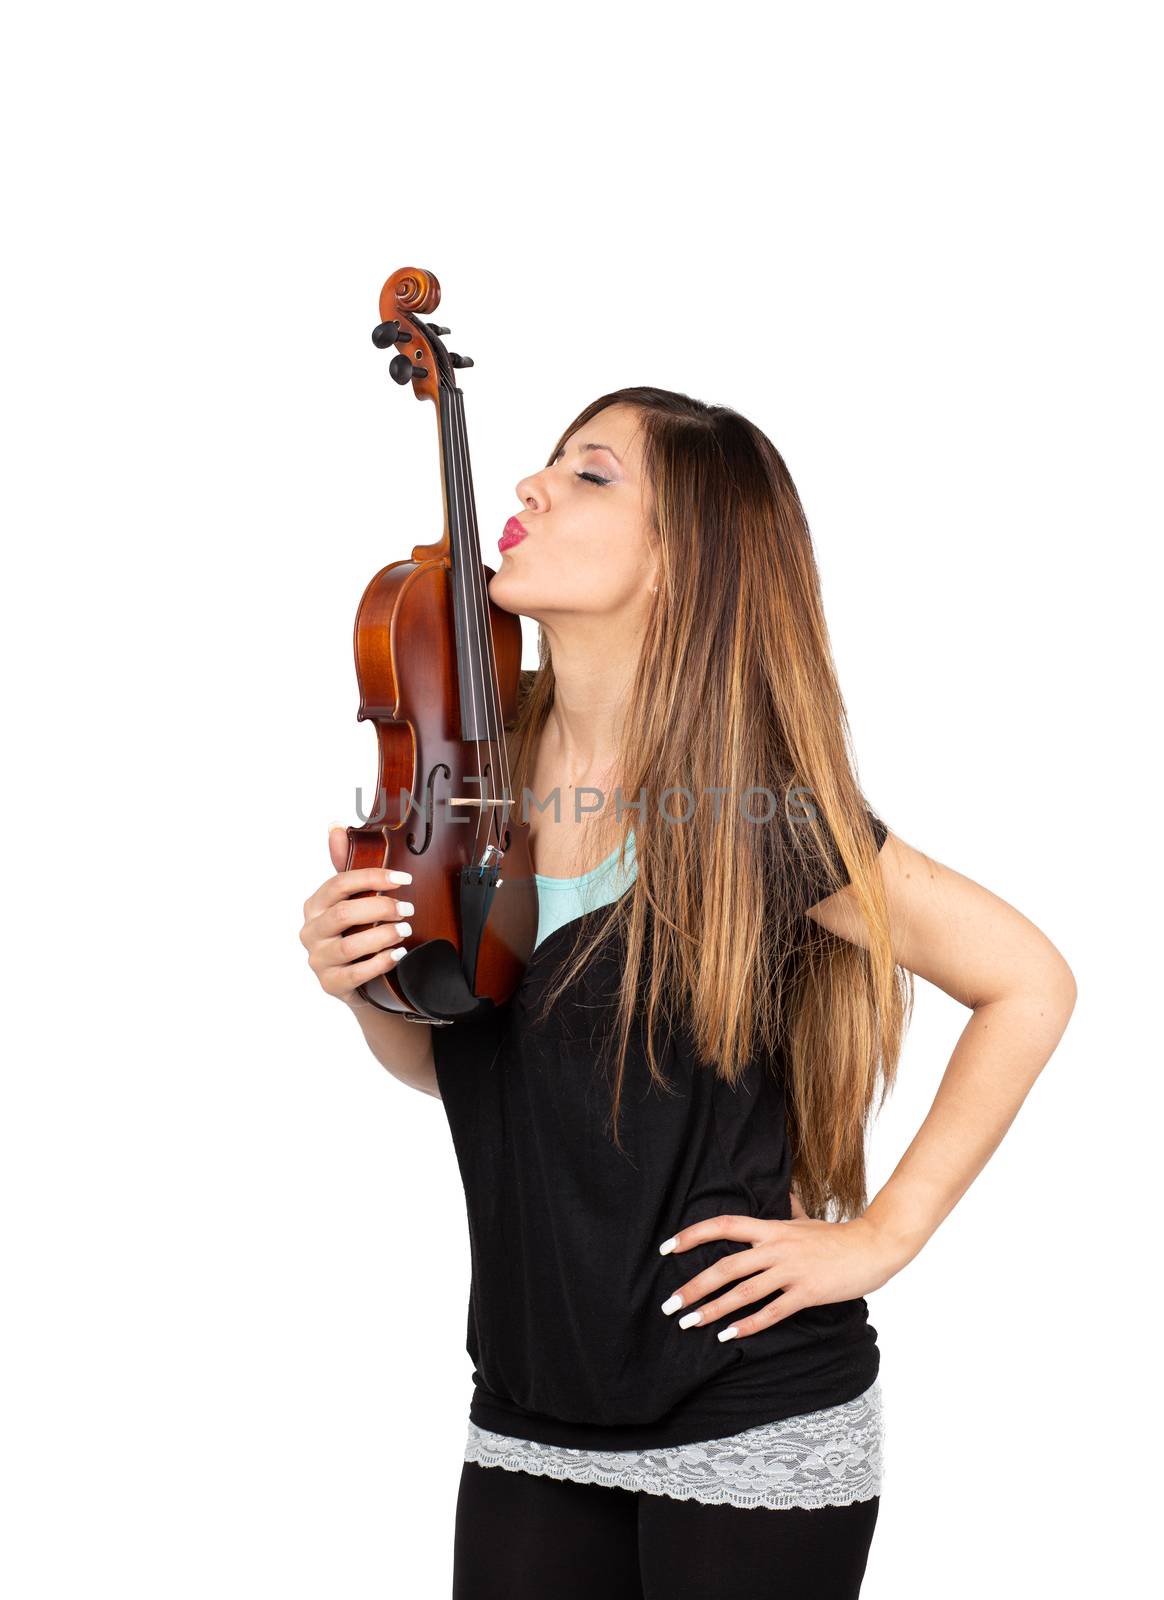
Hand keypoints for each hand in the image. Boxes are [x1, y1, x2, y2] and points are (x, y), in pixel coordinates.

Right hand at [300, 825, 414, 1006]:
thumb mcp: (352, 899)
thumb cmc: (355, 932)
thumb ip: (345, 866)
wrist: (357, 979)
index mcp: (314, 905)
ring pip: (348, 946)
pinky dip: (380, 962)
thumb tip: (334, 826)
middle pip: (343, 914)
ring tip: (406, 930)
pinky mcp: (331, 984)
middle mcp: (310, 931)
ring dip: (382, 936)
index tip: (404, 880)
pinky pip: (355, 973)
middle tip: (409, 909)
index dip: (372, 878)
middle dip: (381, 908)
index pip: (339, 884)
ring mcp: (318, 960)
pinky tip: (399, 954)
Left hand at [656, 1204, 901, 1342]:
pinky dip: (748, 1325)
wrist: (872, 1247)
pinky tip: (728, 1336)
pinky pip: (771, 1312)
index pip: (723, 1225)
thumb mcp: (805, 1219)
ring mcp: (790, 1271)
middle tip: (669, 1304)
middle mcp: (775, 1247)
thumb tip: (784, 1194)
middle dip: (693, 1286)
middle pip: (725, 1266)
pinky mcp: (806, 1293)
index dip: (692, 1235)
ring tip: (689, 1324)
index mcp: (771, 1228)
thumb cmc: (836, 1236)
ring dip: (713, 1310)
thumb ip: (789, 1210)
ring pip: (743, 1292)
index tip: (666, 1248)